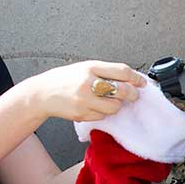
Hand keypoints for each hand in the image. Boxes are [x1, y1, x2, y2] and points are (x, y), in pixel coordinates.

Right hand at [26, 61, 144, 122]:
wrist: (42, 93)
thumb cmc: (64, 80)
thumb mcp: (83, 68)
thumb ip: (104, 72)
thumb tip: (129, 78)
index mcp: (90, 67)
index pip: (121, 71)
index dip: (136, 78)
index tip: (142, 83)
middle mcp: (87, 82)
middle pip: (122, 90)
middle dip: (132, 94)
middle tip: (134, 95)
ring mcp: (84, 99)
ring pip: (114, 107)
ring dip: (116, 105)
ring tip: (110, 101)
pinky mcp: (81, 113)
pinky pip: (102, 116)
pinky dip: (102, 113)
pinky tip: (94, 107)